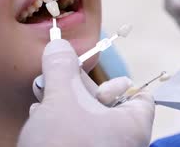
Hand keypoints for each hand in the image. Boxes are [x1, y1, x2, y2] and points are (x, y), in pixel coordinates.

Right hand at [18, 39, 153, 146]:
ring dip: (63, 108)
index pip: (140, 96)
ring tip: (41, 101)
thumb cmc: (65, 145)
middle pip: (106, 105)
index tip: (96, 77)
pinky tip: (39, 122)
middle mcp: (123, 142)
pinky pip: (74, 139)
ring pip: (86, 123)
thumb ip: (61, 69)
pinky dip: (58, 129)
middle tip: (55, 81)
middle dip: (77, 91)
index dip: (119, 83)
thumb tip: (59, 44)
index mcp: (133, 125)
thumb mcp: (61, 99)